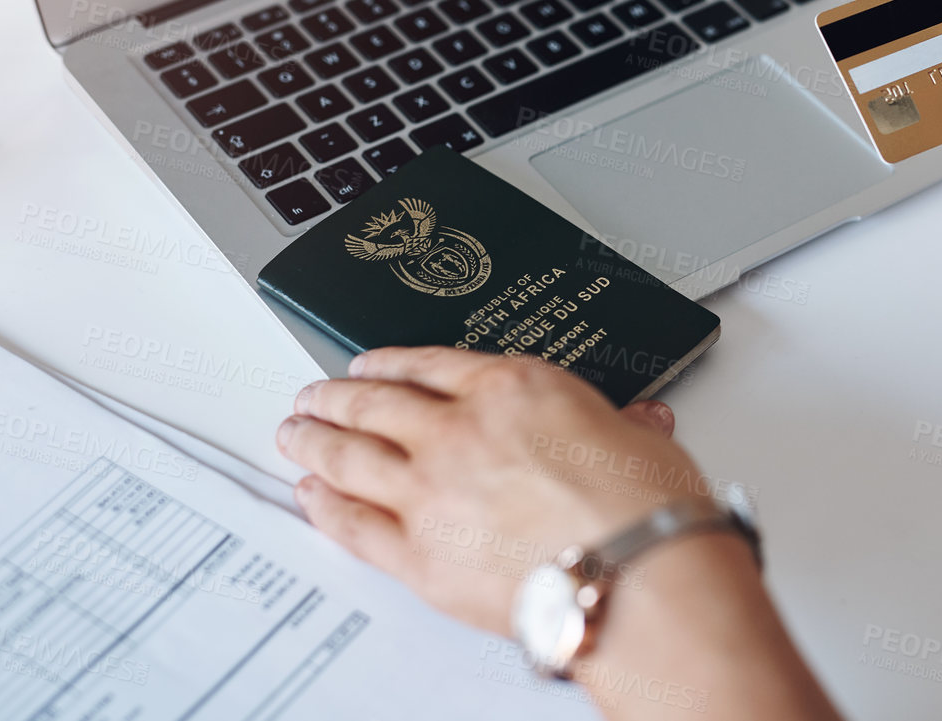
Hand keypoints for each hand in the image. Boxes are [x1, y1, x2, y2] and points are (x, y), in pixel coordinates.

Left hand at [277, 351, 844, 720]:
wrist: (637, 576)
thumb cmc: (646, 510)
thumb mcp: (640, 438)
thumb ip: (620, 426)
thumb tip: (638, 425)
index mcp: (511, 387)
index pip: (429, 365)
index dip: (389, 364)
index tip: (370, 365)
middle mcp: (457, 430)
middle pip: (374, 403)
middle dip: (335, 396)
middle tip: (313, 393)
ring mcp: (429, 492)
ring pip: (349, 455)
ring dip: (314, 440)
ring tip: (295, 434)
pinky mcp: (417, 555)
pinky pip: (352, 523)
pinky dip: (323, 505)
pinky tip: (310, 495)